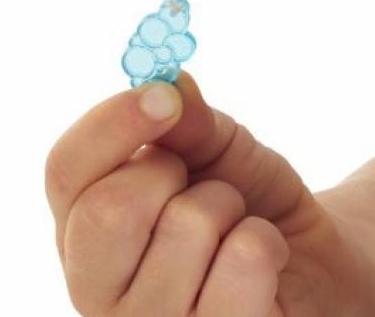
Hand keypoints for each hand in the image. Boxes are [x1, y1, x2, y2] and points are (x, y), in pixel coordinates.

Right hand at [45, 74, 374, 316]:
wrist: (310, 261)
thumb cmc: (247, 202)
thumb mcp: (217, 146)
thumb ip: (188, 118)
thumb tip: (170, 83)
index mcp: (83, 228)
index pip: (64, 172)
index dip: (110, 124)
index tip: (161, 95)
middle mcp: (98, 290)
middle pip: (108, 211)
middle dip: (170, 171)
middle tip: (199, 180)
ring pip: (186, 228)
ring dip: (229, 206)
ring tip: (236, 225)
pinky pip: (243, 263)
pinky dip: (266, 241)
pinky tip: (264, 264)